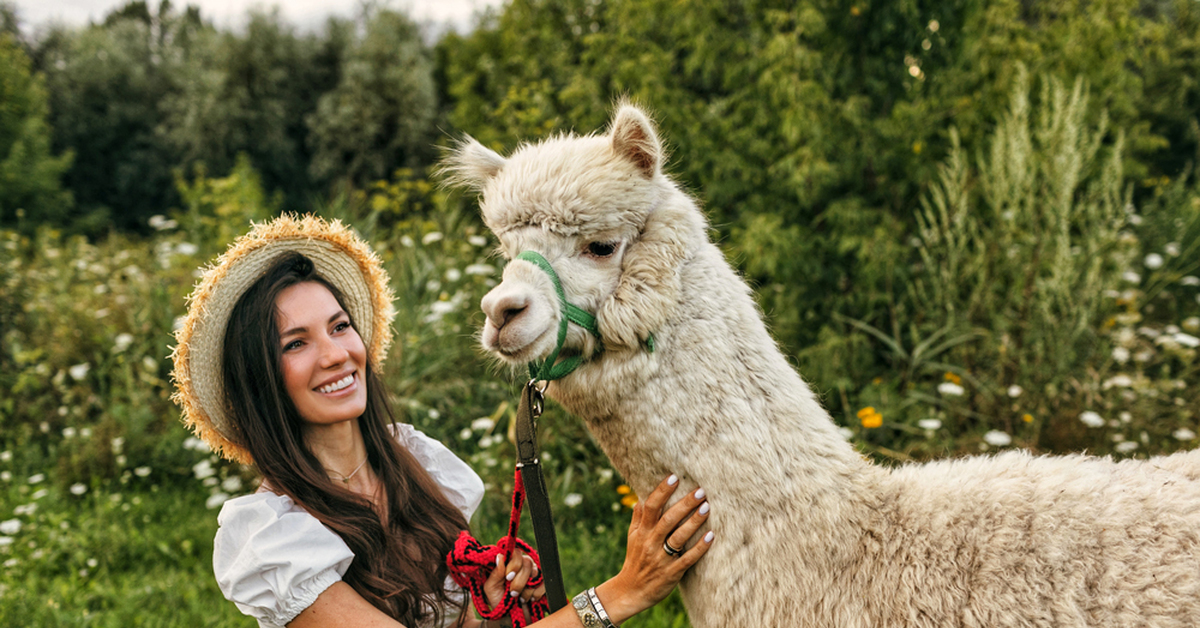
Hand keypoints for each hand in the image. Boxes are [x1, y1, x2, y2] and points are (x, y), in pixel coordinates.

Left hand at [481, 548, 546, 611]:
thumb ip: (495, 573)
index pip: (516, 553)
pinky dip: (536, 594)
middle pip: (527, 562)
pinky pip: (544, 583)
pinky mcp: (543, 582)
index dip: (514, 565)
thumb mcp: (491, 588)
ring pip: (536, 573)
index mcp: (509, 562)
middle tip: (512, 593)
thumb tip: (500, 556)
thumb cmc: (498, 600)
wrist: (509, 617)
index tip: (508, 577)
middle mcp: (523, 564)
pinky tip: (529, 599)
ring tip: (520, 598)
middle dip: (519, 581)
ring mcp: (534, 573)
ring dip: (527, 589)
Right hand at [597, 474, 713, 621]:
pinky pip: (688, 559)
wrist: (630, 592)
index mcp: (642, 532)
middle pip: (668, 519)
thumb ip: (638, 518)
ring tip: (707, 507)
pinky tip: (711, 536)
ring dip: (693, 522)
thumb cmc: (634, 561)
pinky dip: (699, 548)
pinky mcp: (672, 573)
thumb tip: (641, 497)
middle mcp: (651, 543)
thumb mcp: (632, 538)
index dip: (661, 492)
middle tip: (700, 490)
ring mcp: (661, 559)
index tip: (674, 478)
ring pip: (678, 537)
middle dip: (684, 504)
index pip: (651, 507)